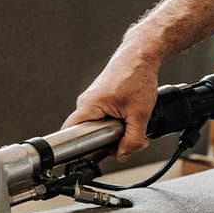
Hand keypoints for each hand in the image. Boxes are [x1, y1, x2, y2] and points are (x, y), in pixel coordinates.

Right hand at [62, 44, 159, 161]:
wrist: (142, 55)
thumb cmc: (136, 76)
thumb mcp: (140, 114)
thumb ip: (132, 140)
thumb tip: (123, 155)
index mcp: (88, 106)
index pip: (71, 134)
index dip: (80, 150)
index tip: (91, 157)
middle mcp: (87, 103)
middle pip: (91, 136)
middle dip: (113, 142)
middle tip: (131, 138)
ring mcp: (94, 101)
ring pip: (102, 128)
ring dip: (119, 132)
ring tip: (134, 122)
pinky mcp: (102, 100)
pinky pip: (106, 119)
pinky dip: (120, 122)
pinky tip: (131, 116)